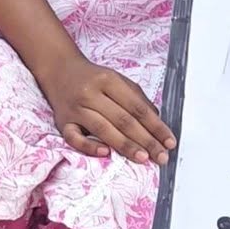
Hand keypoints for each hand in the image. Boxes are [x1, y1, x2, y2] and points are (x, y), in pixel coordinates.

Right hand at [37, 49, 175, 165]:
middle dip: (146, 140)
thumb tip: (157, 120)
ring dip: (125, 145)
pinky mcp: (62, 122)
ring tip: (143, 158)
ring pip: (103, 129)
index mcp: (109, 80)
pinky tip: (105, 153)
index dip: (156, 126)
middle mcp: (91, 93)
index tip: (169, 141)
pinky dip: (88, 146)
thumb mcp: (117, 80)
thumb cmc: (93, 78)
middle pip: (123, 120)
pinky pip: (74, 137)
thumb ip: (137, 98)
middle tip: (161, 156)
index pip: (137, 107)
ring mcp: (76, 108)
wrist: (59, 70)